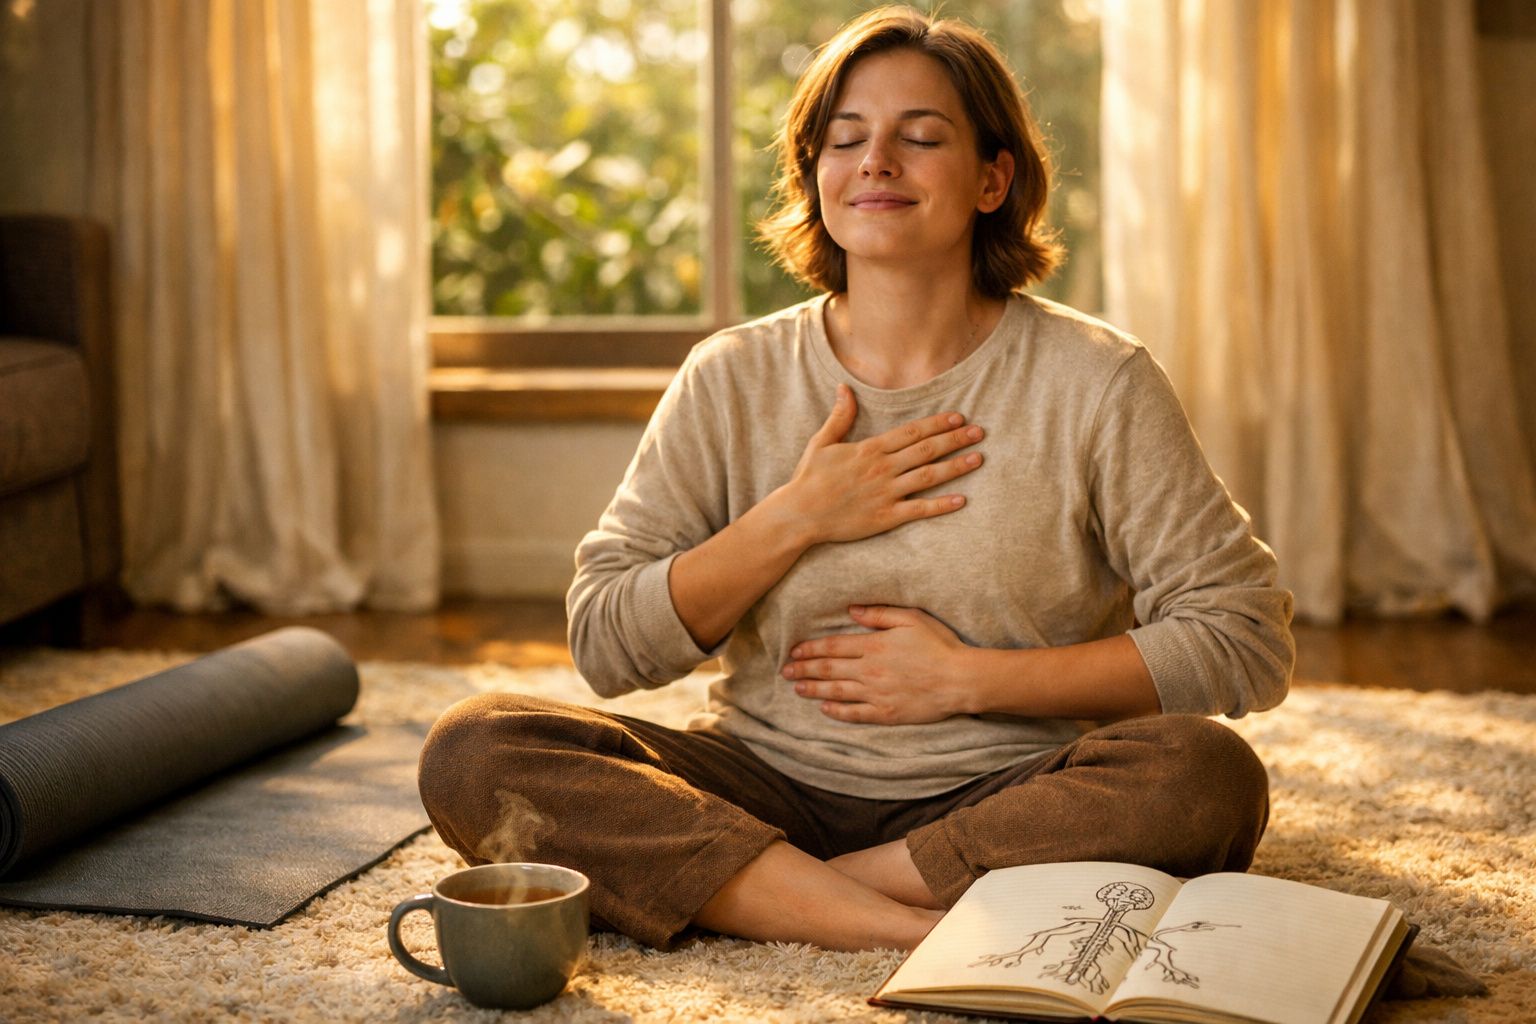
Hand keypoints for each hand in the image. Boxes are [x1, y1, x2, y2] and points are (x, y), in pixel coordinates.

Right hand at [776, 385, 983, 546]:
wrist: (800, 514)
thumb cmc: (809, 479)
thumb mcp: (822, 443)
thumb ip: (839, 416)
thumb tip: (845, 388)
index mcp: (870, 449)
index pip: (912, 432)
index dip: (937, 423)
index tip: (958, 418)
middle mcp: (882, 469)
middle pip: (926, 450)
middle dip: (955, 440)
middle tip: (980, 432)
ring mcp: (886, 493)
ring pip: (928, 476)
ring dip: (956, 466)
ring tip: (978, 458)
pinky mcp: (885, 517)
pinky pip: (919, 510)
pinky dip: (941, 505)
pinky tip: (961, 500)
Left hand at [781, 605, 972, 724]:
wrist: (960, 680)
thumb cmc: (939, 645)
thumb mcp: (911, 618)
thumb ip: (879, 613)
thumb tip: (852, 609)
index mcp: (874, 645)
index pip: (833, 646)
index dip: (811, 649)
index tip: (795, 651)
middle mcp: (869, 670)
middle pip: (828, 669)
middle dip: (803, 669)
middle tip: (785, 671)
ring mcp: (876, 693)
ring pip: (836, 691)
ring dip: (813, 689)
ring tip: (797, 688)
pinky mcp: (885, 712)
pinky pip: (854, 713)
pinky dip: (836, 711)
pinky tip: (824, 708)